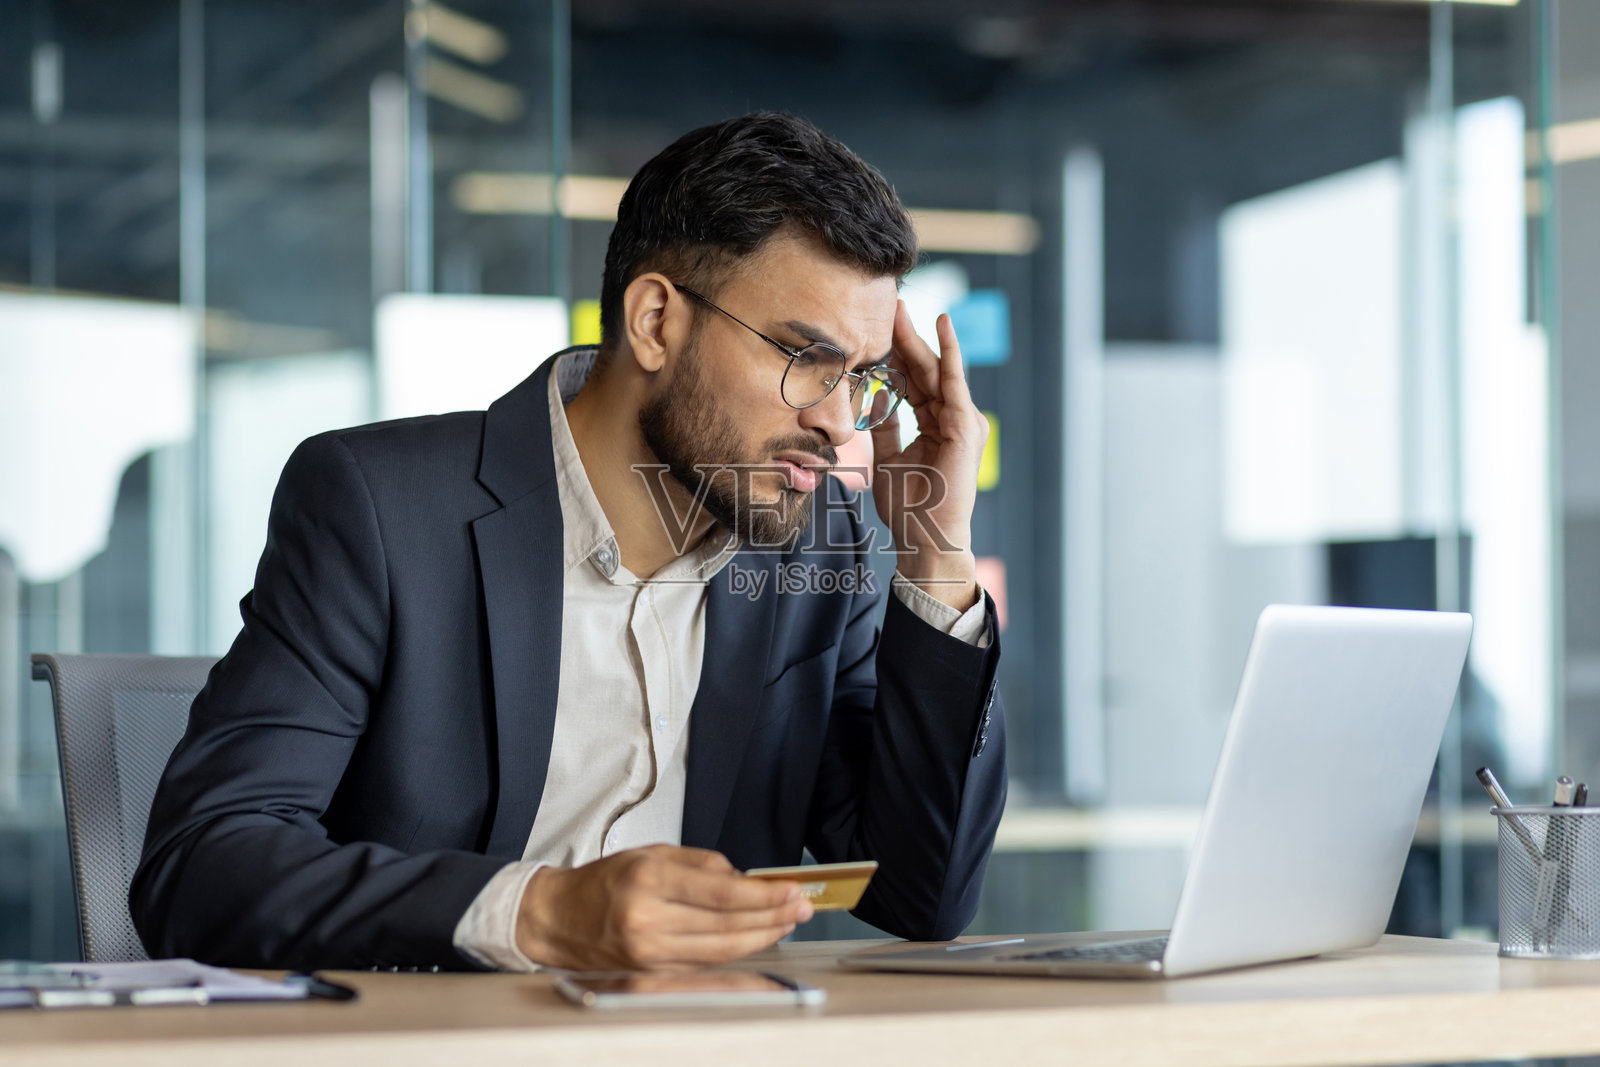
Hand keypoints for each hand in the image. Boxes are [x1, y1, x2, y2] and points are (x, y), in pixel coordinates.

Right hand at [514, 844, 813, 970]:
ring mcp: (650, 955)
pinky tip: (755, 939)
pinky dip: (735, 952)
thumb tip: (744, 879)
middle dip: (772, 917)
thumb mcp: (651, 854)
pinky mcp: (652, 976)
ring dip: (761, 937)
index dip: (763, 895)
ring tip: (787, 922)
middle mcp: (648, 921)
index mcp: (648, 882)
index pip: (721, 894)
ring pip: (721, 951)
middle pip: (727, 926)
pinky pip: (704, 965)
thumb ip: (701, 864)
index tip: (791, 889)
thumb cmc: (604, 882)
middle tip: (802, 906)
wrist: (557, 920)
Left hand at [869, 301, 986, 610]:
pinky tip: (942, 328)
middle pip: (925, 370)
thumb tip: (875, 401)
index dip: (897, 353)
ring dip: (921, 338)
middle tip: (890, 303)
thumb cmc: (909, 506)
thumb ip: (885, 428)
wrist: (925, 538)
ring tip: (904, 308)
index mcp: (934, 424)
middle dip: (907, 337)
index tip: (878, 325)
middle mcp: (951, 418)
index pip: (914, 381)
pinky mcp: (965, 428)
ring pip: (937, 371)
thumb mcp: (886, 458)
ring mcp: (962, 422)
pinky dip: (950, 355)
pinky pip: (954, 384)